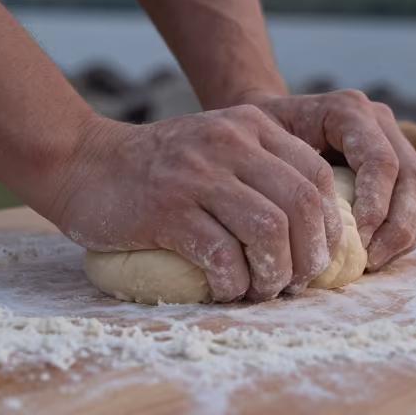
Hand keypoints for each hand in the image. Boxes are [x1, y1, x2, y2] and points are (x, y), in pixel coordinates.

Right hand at [49, 108, 342, 301]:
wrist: (84, 163)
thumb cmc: (160, 169)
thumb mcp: (219, 146)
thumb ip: (263, 170)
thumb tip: (315, 231)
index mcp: (252, 126)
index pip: (318, 176)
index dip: (330, 226)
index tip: (320, 256)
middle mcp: (231, 143)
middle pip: (302, 206)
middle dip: (309, 256)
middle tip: (295, 282)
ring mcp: (198, 175)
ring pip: (270, 231)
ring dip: (274, 274)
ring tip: (261, 289)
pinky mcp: (167, 210)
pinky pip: (221, 255)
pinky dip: (231, 282)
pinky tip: (223, 288)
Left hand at [239, 90, 415, 271]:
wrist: (265, 124)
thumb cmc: (258, 138)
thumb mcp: (261, 146)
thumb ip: (285, 172)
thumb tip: (312, 224)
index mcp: (348, 110)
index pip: (380, 161)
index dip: (375, 205)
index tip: (357, 241)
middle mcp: (378, 122)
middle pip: (411, 176)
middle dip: (397, 225)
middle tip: (370, 259)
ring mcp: (392, 141)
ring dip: (403, 233)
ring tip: (373, 261)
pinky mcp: (397, 166)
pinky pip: (414, 203)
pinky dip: (401, 232)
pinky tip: (375, 255)